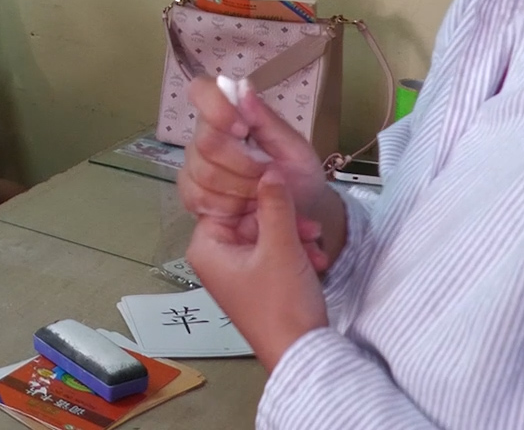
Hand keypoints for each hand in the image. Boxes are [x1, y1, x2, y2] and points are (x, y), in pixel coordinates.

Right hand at [177, 74, 343, 266]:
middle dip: (243, 165)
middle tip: (267, 174)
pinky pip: (194, 196)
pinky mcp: (191, 192)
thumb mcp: (295, 148)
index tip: (242, 129)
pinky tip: (242, 208)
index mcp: (230, 113)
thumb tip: (243, 87)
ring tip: (259, 193)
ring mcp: (195, 163)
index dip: (215, 107)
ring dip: (237, 189)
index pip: (201, 90)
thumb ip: (268, 120)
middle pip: (206, 142)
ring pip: (201, 173)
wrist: (299, 213)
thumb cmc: (299, 174)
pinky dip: (224, 206)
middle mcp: (206, 134)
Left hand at [187, 172, 329, 370]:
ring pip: (265, 234)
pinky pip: (273, 252)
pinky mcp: (256, 281)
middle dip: (283, 218)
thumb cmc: (282, 305)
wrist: (303, 352)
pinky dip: (295, 252)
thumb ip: (275, 204)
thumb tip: (270, 170)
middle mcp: (215, 257)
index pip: (225, 202)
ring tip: (316, 243)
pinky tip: (316, 259)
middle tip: (310, 224)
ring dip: (294, 235)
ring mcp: (236, 270)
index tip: (280, 183)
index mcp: (206, 247)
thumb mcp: (281, 246)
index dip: (255, 192)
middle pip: (248, 217)